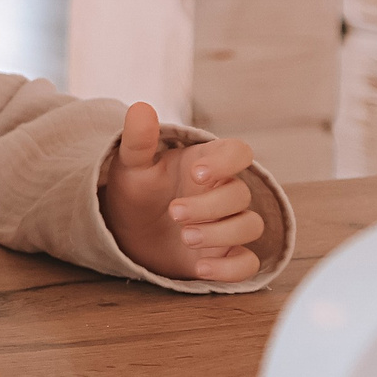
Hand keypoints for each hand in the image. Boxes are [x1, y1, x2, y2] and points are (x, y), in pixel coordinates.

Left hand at [98, 103, 265, 282]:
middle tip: (173, 212)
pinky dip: (231, 269)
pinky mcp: (225, 255)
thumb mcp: (131, 165)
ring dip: (221, 233)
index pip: (239, 152)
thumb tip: (140, 107)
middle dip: (209, 206)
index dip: (226, 162)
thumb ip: (138, 140)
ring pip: (250, 226)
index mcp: (205, 164)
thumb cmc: (135, 190)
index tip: (195, 174)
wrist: (125, 231)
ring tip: (184, 236)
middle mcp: (222, 192)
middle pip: (241, 194)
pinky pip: (248, 263)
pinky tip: (201, 269)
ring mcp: (227, 224)